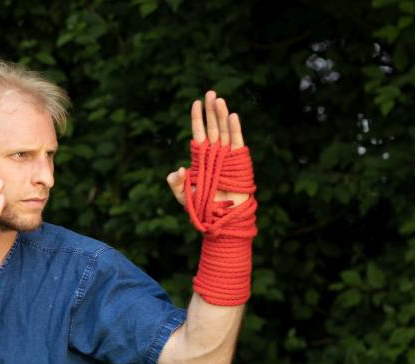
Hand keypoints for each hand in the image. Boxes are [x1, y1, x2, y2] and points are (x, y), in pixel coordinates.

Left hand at [166, 90, 248, 209]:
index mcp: (201, 158)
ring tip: (218, 100)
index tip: (195, 103)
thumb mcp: (183, 197)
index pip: (199, 133)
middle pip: (212, 127)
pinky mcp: (238, 161)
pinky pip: (236, 141)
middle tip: (210, 93)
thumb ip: (176, 184)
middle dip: (210, 110)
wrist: (220, 218)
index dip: (197, 118)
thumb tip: (177, 170)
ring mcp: (226, 156)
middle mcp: (214, 153)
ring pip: (224, 130)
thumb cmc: (202, 209)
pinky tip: (232, 116)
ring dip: (221, 115)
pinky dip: (234, 129)